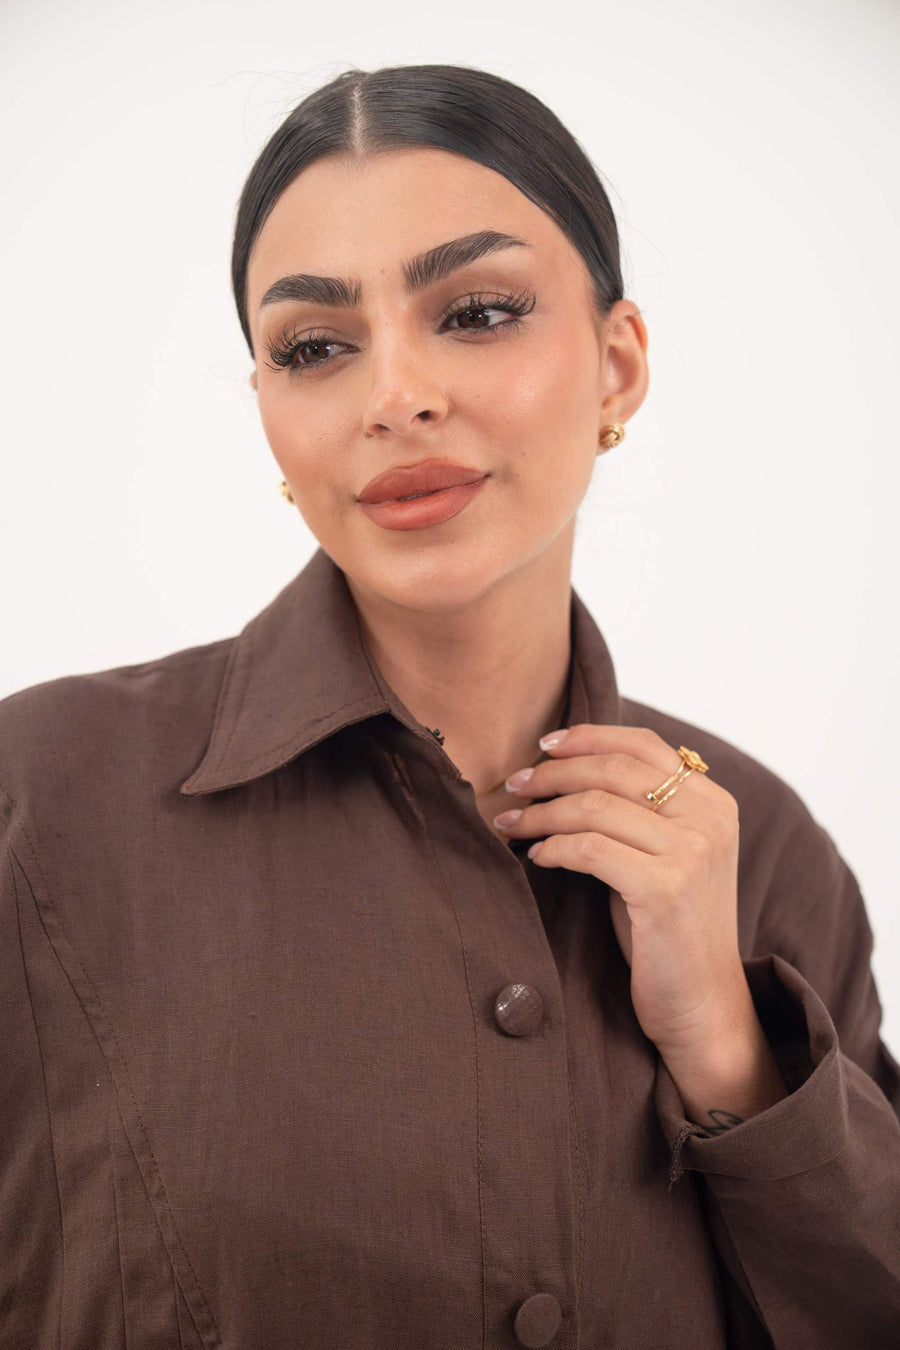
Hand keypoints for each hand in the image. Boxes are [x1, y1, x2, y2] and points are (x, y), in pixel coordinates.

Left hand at [494, 724, 747, 1052]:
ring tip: (512, 823)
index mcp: (714, 802)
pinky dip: (554, 847)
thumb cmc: (669, 929)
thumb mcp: (666, 855)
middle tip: (514, 786)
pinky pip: (589, 849)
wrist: (702, 1004)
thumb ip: (641, 810)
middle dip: (553, 773)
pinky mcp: (665, 888)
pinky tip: (537, 856)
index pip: (643, 745)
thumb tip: (568, 766)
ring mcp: (692, 852)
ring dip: (542, 811)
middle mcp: (710, 819)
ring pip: (595, 807)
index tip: (543, 745)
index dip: (588, 737)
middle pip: (613, 769)